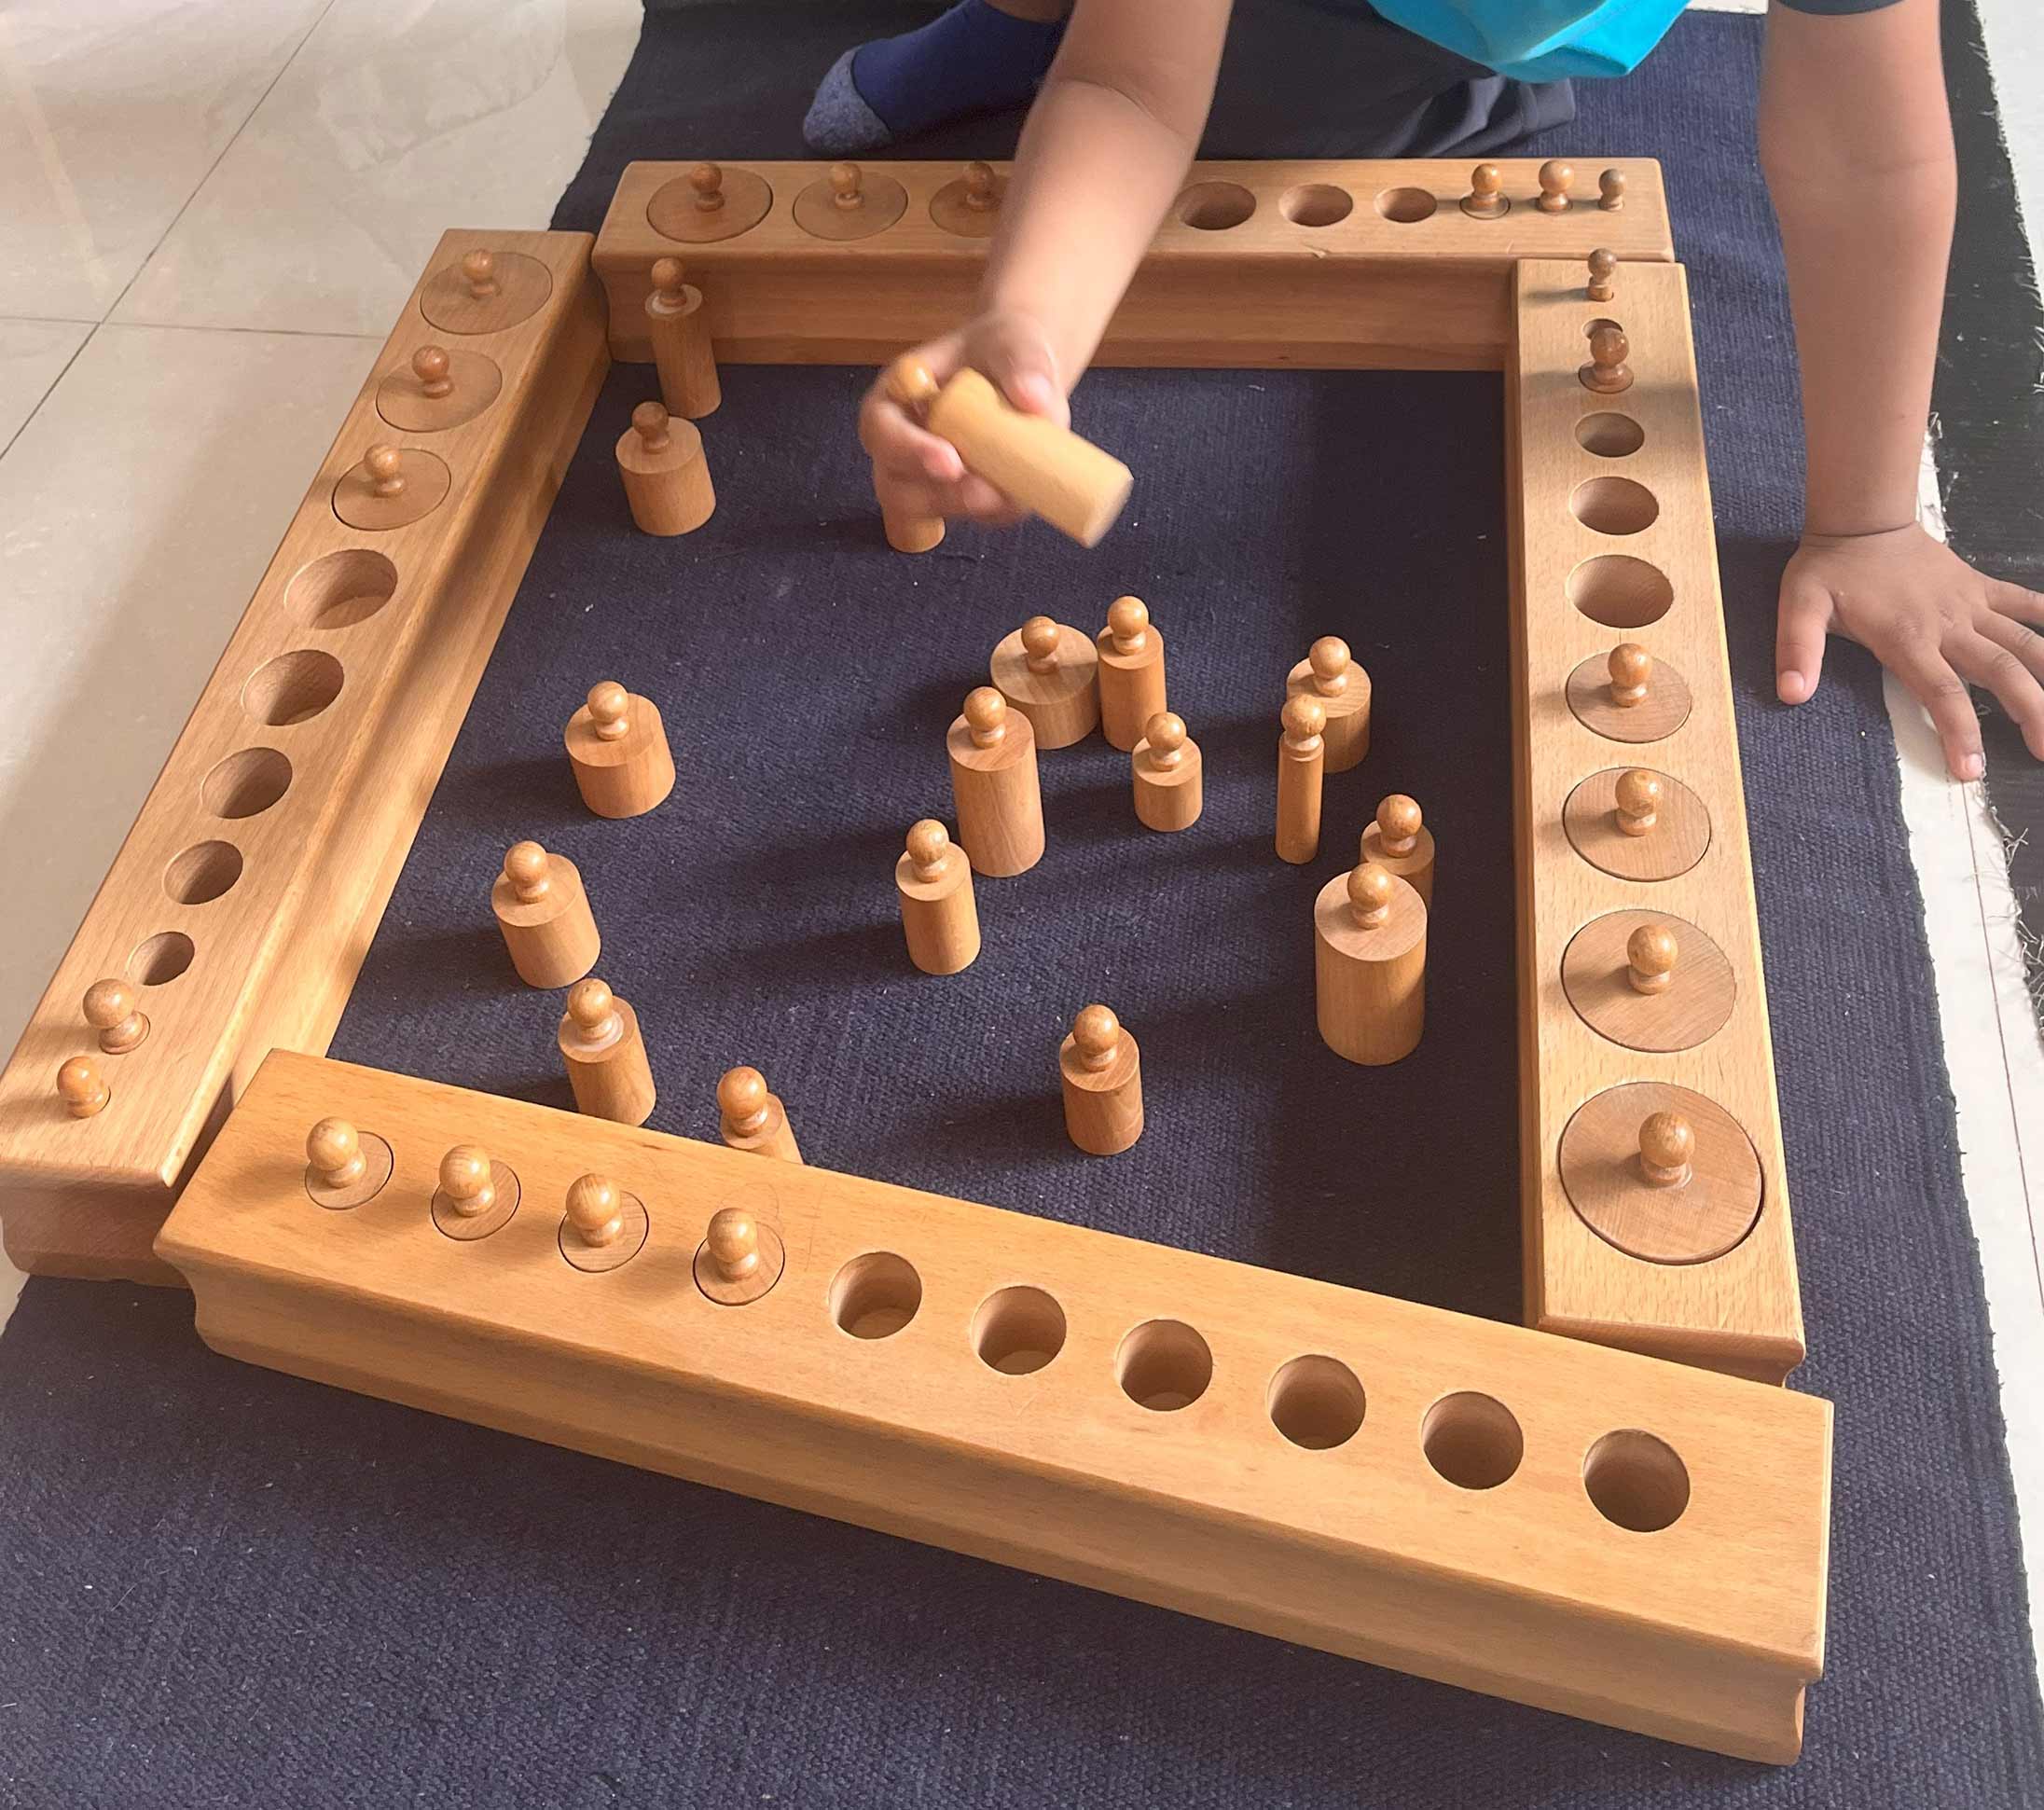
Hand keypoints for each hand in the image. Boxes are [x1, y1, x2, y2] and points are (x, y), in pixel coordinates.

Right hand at [859, 311, 1067, 527]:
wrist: (1025, 373)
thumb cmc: (1002, 349)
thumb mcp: (1012, 341)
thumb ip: (1022, 364)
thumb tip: (1033, 396)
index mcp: (894, 397)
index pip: (881, 429)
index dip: (909, 449)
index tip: (950, 461)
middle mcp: (900, 444)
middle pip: (895, 485)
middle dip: (938, 495)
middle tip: (984, 493)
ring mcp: (926, 478)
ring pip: (929, 510)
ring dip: (970, 507)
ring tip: (1011, 492)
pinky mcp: (960, 497)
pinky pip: (973, 516)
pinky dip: (999, 510)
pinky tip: (1024, 490)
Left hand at [1776, 523, 2043, 778]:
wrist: (1862, 519)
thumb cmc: (1828, 568)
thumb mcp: (1799, 608)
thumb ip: (1796, 651)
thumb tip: (1791, 694)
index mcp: (1907, 637)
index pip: (1941, 692)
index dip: (1959, 731)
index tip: (1970, 770)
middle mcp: (1948, 624)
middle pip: (2002, 671)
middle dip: (2030, 712)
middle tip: (2043, 753)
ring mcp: (1970, 604)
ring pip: (2025, 641)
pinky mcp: (1980, 587)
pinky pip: (2026, 602)